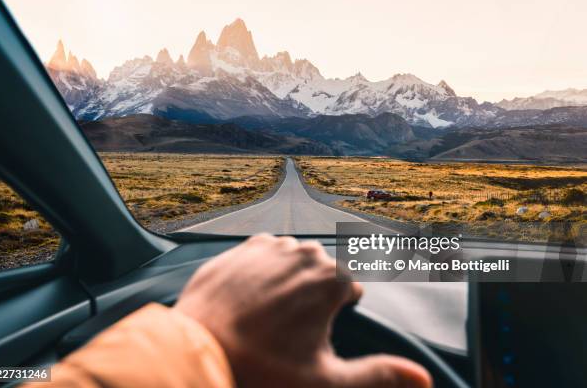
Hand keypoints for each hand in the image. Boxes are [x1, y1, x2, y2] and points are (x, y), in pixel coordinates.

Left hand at [175, 234, 430, 387]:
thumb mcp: (327, 382)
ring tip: (274, 309)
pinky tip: (254, 291)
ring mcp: (268, 248)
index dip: (341, 307)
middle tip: (296, 323)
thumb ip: (379, 375)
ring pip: (293, 258)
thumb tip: (424, 378)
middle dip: (316, 291)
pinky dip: (264, 267)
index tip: (327, 321)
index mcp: (330, 280)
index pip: (350, 286)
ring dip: (291, 276)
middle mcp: (303, 254)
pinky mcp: (239, 249)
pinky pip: (263, 252)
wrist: (198, 351)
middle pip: (322, 270)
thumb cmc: (262, 370)